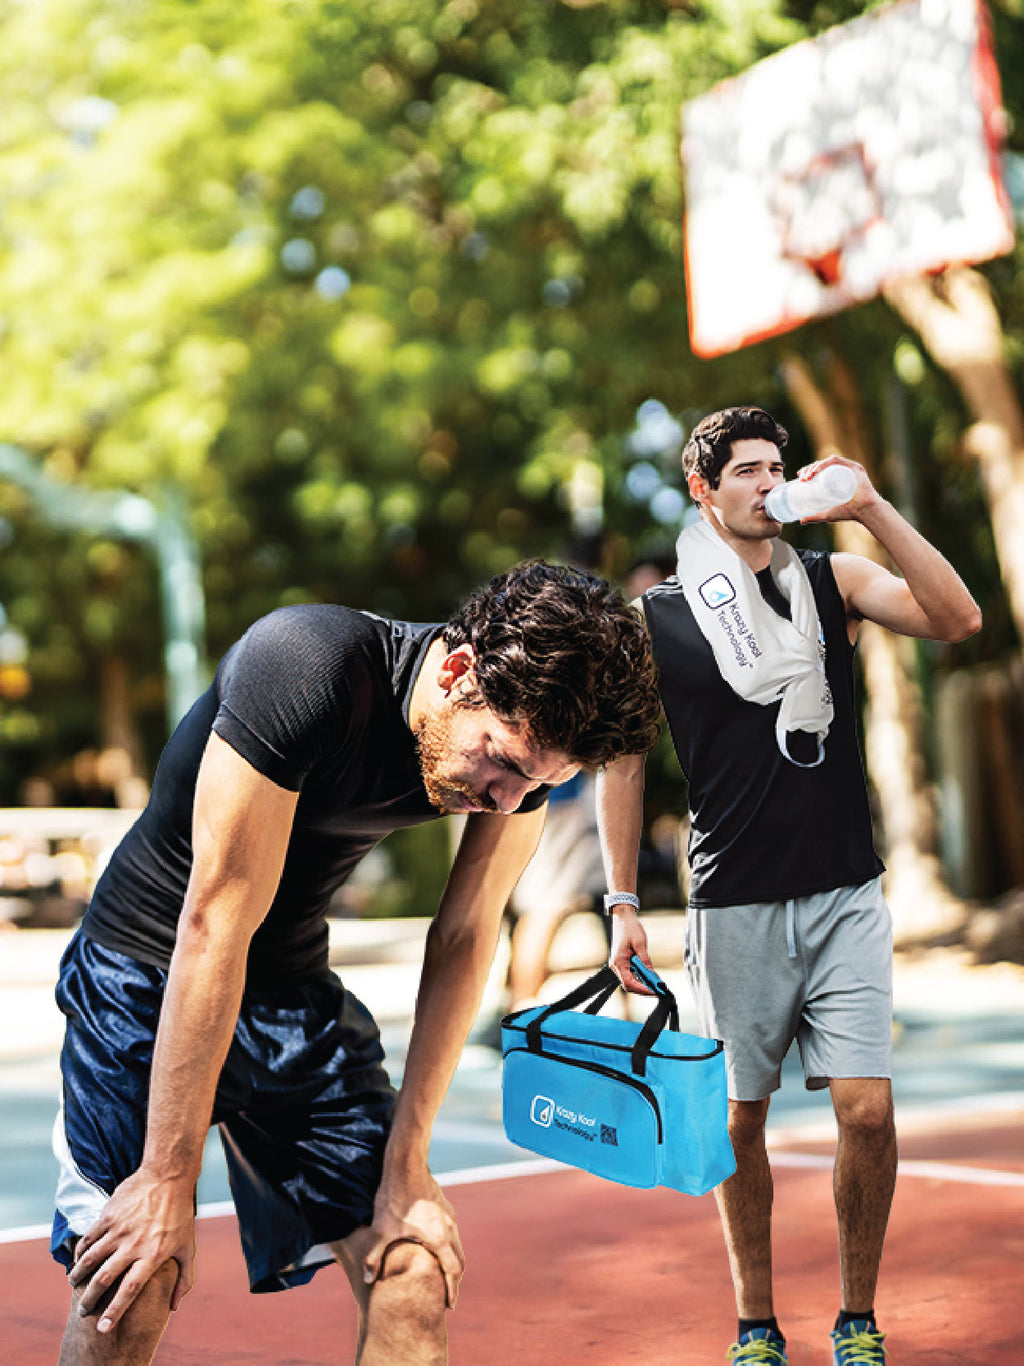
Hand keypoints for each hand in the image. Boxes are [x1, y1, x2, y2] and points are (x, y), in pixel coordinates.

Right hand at [68, 1167, 195, 1332]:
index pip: (130, 1289)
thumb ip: (184, 1278)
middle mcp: (134, 1244)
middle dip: (90, 1300)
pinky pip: (88, 1239)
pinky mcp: (108, 1216)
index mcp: (153, 1255)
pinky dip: (79, 1253)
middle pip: (104, 1279)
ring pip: (90, 1260)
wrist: (168, 1175)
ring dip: (78, 1276)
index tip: (103, 1328)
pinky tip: (78, 1259)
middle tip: (84, 1311)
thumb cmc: (180, 1214)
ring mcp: (119, 1229)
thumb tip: (174, 1307)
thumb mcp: (187, 1247)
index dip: (115, 1311)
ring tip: (74, 1284)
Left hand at [362, 1165, 464, 1307]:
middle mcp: (449, 1228)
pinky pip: (452, 1231)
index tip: (450, 1305)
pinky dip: (449, 1245)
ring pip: (457, 1245)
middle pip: (460, 1261)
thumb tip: (367, 1279)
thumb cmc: (394, 1197)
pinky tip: (437, 1245)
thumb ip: (374, 1257)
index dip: (452, 1290)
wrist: (406, 1163)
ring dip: (453, 1262)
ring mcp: (449, 1215)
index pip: (453, 1271)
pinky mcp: (444, 1205)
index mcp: (439, 1239)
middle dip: (455, 1280)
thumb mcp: (381, 1230)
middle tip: (448, 1295)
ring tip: (444, 1273)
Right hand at [609, 908, 656, 994]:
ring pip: (629, 980)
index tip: (654, 991)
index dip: (642, 989)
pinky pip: (629, 974)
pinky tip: (648, 977)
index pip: (629, 983)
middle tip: (657, 990)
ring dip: (641, 984)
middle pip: (628, 985)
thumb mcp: (640, 944)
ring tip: (655, 985)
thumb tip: (652, 975)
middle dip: (642, 989)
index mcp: (619, 961)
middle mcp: (616, 965)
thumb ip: (645, 961)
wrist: (623, 917)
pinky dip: (639, 977)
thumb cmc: (630, 928)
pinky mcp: (621, 961)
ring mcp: (618, 963)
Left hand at [796, 454, 874, 523]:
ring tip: (807, 476)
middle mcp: (842, 471)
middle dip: (809, 469)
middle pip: (822, 465)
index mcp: (837, 478)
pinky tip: (816, 469)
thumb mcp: (827, 514)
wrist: (865, 511)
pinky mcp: (854, 467)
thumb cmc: (849, 513)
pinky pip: (837, 461)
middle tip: (802, 478)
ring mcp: (848, 468)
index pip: (820, 470)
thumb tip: (802, 521)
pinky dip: (825, 463)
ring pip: (827, 462)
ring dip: (814, 466)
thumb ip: (815, 516)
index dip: (808, 471)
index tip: (800, 477)